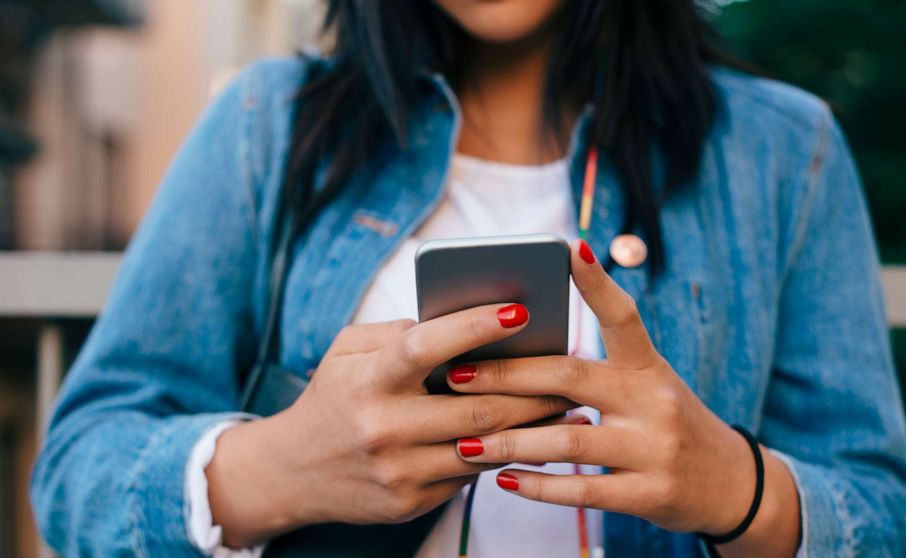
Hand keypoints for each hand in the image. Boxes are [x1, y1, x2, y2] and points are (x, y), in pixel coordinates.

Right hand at [206, 304, 574, 546]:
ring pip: (483, 445)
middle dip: (532, 388)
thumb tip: (464, 321)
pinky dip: (504, 452)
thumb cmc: (333, 397)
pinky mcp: (410, 502)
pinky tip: (532, 437)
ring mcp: (397, 471)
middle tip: (572, 367)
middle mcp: (382, 428)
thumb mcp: (348, 352)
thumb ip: (399, 333)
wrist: (292, 473)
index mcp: (366, 380)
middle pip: (475, 407)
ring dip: (533, 426)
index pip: (425, 347)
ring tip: (569, 403)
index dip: (474, 326)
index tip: (520, 308)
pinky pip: (470, 475)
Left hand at [447, 240, 800, 555]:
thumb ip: (598, 370)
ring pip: (569, 440)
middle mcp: (655, 401)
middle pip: (571, 377)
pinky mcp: (650, 494)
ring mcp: (654, 449)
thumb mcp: (649, 386)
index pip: (624, 316)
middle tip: (457, 374)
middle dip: (507, 375)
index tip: (568, 248)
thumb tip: (521, 351)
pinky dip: (538, 487)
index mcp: (650, 367)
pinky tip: (503, 481)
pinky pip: (583, 490)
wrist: (732, 485)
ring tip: (465, 442)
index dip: (597, 283)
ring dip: (510, 441)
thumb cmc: (670, 424)